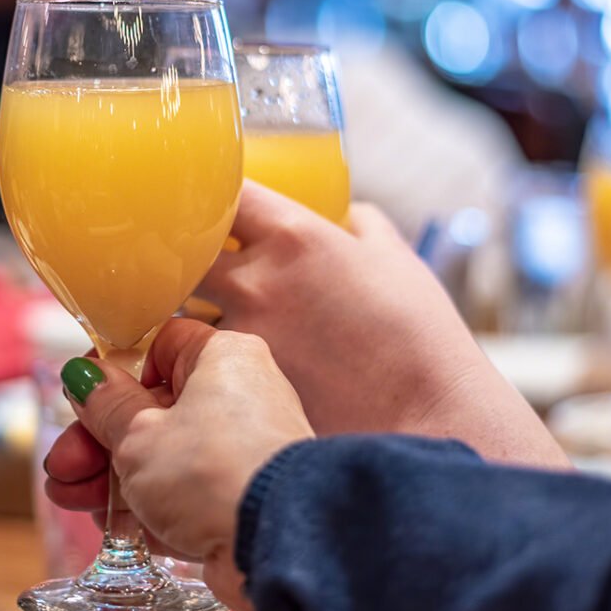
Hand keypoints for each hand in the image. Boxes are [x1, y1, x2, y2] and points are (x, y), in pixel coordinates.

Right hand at [44, 319, 313, 610]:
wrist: (275, 541)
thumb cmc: (211, 470)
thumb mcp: (139, 435)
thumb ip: (106, 405)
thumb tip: (86, 376)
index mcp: (222, 357)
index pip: (160, 344)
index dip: (114, 369)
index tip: (80, 395)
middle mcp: (239, 395)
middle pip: (154, 406)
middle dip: (99, 438)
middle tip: (62, 465)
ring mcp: (243, 447)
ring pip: (165, 452)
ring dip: (113, 475)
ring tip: (71, 497)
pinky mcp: (242, 494)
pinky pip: (186, 490)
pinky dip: (149, 503)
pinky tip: (109, 522)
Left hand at [198, 181, 568, 468]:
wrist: (430, 417)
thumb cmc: (421, 337)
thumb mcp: (397, 261)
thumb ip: (364, 226)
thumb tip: (347, 212)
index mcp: (294, 236)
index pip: (225, 192)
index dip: (213, 196)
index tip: (215, 206)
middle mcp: (256, 279)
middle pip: (183, 251)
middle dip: (183, 256)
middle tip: (194, 268)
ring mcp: (240, 334)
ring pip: (181, 313)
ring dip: (188, 315)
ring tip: (205, 330)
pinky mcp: (235, 388)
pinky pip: (198, 367)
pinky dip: (202, 367)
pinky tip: (222, 379)